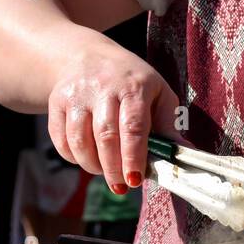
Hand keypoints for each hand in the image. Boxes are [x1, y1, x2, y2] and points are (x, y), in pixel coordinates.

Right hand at [47, 44, 178, 192]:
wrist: (88, 56)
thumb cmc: (133, 82)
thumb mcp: (158, 94)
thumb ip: (169, 126)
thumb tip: (187, 154)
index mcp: (134, 86)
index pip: (133, 127)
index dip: (134, 157)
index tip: (135, 180)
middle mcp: (102, 87)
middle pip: (106, 137)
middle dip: (114, 169)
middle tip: (121, 187)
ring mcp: (77, 94)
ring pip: (79, 141)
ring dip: (92, 166)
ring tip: (105, 172)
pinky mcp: (56, 101)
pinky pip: (61, 139)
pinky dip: (73, 157)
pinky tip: (87, 159)